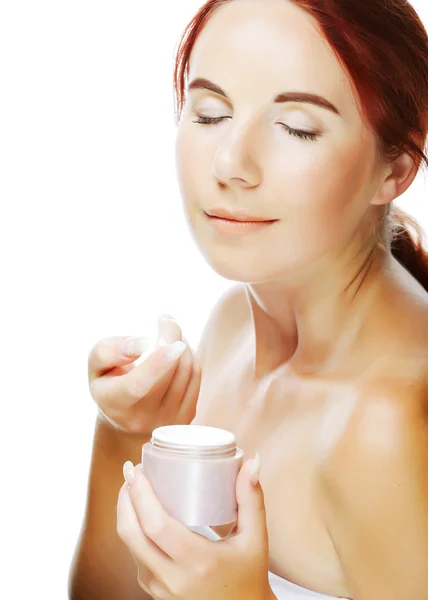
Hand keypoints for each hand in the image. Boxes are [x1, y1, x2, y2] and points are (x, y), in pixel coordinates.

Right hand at [87, 315, 200, 435]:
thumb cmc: (109, 383)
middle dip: (173, 337)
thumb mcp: (96, 365)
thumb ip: (110, 350)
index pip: (138, 385)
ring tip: (169, 336)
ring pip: (187, 371)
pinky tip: (178, 352)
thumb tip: (144, 343)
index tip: (173, 342)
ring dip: (183, 344)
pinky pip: (196, 377)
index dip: (157, 363)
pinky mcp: (184, 418)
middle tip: (165, 320)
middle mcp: (141, 417)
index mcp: (115, 402)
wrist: (124, 421)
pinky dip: (190, 356)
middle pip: (169, 372)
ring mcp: (166, 420)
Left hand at [117, 454, 274, 599]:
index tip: (136, 468)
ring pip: (129, 546)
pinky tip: (140, 513)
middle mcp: (174, 578)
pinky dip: (132, 531)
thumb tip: (252, 462)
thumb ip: (252, 498)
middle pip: (131, 534)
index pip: (156, 525)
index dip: (140, 494)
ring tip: (135, 486)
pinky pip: (135, 557)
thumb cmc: (249, 574)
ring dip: (126, 513)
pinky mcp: (155, 592)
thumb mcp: (256, 538)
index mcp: (199, 562)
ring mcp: (160, 589)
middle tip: (132, 471)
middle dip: (126, 498)